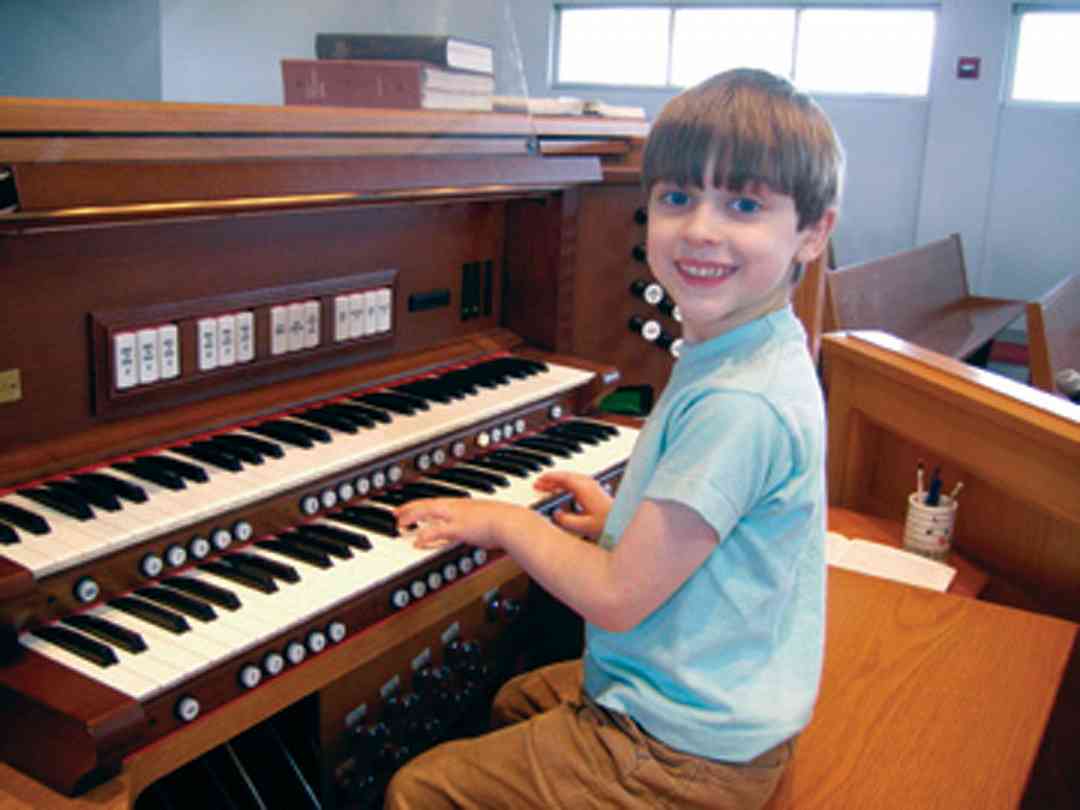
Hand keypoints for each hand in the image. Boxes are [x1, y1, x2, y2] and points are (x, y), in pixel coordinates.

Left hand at [395, 498, 543, 549]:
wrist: (512, 522)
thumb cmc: (505, 522)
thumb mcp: (487, 520)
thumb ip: (477, 524)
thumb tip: (476, 532)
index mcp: (462, 504)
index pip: (436, 502)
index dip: (420, 504)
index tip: (410, 507)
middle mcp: (456, 507)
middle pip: (426, 504)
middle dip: (409, 508)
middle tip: (395, 513)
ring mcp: (456, 516)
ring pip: (426, 513)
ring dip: (411, 519)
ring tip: (399, 525)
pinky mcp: (458, 528)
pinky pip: (436, 531)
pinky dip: (424, 536)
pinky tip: (416, 541)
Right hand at [532, 471, 611, 538]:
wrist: (623, 522)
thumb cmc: (607, 524)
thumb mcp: (582, 526)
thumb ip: (566, 521)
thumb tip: (556, 514)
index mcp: (584, 489)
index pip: (563, 478)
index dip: (550, 478)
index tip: (539, 480)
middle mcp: (588, 484)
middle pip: (566, 476)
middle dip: (551, 479)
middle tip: (538, 484)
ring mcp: (593, 486)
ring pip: (571, 478)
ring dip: (558, 481)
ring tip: (547, 487)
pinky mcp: (595, 490)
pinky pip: (576, 482)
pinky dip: (566, 484)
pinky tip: (562, 491)